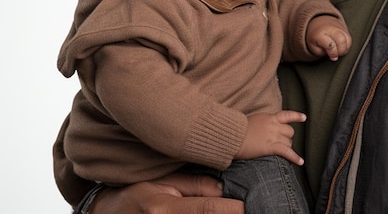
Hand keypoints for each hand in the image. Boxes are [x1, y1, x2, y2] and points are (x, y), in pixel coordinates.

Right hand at [90, 173, 243, 213]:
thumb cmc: (134, 195)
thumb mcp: (161, 182)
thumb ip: (193, 186)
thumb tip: (222, 190)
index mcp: (163, 209)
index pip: (205, 209)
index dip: (231, 210)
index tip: (249, 206)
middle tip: (250, 209)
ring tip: (237, 211)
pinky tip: (218, 213)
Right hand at [236, 110, 305, 165]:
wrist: (234, 136)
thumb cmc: (238, 130)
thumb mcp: (253, 120)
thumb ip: (262, 122)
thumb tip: (264, 126)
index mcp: (269, 117)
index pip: (286, 115)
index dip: (296, 116)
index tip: (304, 118)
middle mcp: (274, 125)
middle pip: (289, 131)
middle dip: (287, 137)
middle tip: (281, 143)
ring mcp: (273, 135)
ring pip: (288, 142)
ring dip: (286, 147)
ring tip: (280, 151)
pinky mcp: (271, 146)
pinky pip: (287, 151)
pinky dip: (294, 157)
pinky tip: (301, 162)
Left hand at [306, 15, 351, 60]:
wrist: (319, 23)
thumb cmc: (316, 36)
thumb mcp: (313, 47)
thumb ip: (322, 53)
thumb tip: (334, 56)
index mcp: (320, 33)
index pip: (330, 45)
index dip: (333, 53)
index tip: (332, 57)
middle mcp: (331, 29)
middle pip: (341, 40)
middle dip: (341, 51)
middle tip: (336, 54)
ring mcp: (339, 27)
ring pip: (348, 40)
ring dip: (345, 49)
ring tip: (338, 50)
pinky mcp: (345, 28)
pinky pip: (350, 39)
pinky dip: (347, 45)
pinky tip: (341, 47)